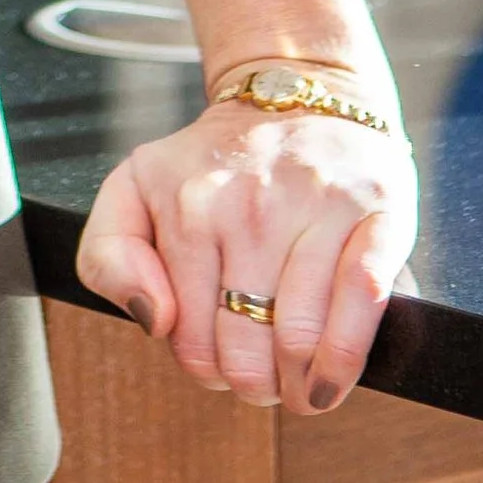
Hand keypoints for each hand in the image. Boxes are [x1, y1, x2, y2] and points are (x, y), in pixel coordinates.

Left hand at [76, 94, 416, 416]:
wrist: (295, 96)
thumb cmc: (214, 162)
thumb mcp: (133, 189)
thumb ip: (108, 256)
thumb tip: (153, 320)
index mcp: (185, 206)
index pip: (188, 340)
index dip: (205, 367)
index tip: (218, 355)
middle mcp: (247, 206)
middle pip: (246, 352)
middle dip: (253, 384)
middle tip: (262, 374)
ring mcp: (313, 208)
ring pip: (300, 340)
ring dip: (298, 385)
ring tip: (297, 383)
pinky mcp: (374, 212)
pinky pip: (361, 302)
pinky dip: (344, 357)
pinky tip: (330, 380)